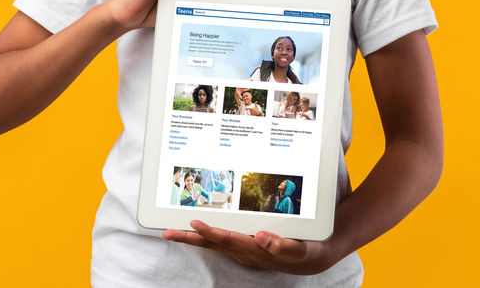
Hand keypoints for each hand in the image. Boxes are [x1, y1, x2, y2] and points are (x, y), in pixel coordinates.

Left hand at [162, 222, 335, 274]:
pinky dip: (206, 234)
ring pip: (214, 242)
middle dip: (189, 238)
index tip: (194, 223)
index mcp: (255, 250)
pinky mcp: (245, 244)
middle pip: (213, 243)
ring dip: (193, 237)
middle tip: (166, 232)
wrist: (313, 256)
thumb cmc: (306, 249)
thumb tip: (261, 237)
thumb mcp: (300, 249)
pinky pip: (221, 238)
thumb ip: (282, 245)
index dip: (211, 232)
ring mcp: (243, 249)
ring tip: (171, 230)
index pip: (228, 239)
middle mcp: (245, 251)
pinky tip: (195, 228)